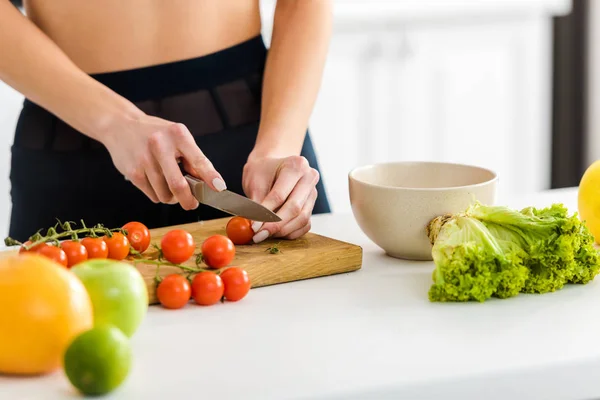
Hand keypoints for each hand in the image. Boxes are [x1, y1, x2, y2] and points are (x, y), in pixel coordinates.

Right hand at [101, 113, 226, 209]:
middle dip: (189, 201)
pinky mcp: (133, 172)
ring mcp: (145, 160)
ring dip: (171, 198)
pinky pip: (153, 196)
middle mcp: (160, 145)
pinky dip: (158, 195)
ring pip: (165, 195)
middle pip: (178, 185)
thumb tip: (209, 182)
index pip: (198, 159)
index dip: (210, 176)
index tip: (219, 187)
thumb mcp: (177, 137)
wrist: (120, 125)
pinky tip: (155, 182)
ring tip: (169, 185)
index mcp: (178, 134)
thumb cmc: (156, 134)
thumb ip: (193, 157)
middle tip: (192, 204)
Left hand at [242, 154, 319, 242]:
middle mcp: (309, 178)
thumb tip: (255, 226)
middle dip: (275, 225)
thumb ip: (256, 204)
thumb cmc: (262, 171)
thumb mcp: (254, 181)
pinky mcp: (312, 206)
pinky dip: (290, 233)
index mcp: (296, 165)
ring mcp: (313, 193)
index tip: (253, 226)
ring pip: (302, 219)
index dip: (266, 213)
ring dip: (282, 231)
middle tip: (258, 235)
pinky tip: (274, 233)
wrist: (272, 167)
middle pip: (295, 208)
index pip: (280, 195)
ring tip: (264, 234)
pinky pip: (304, 225)